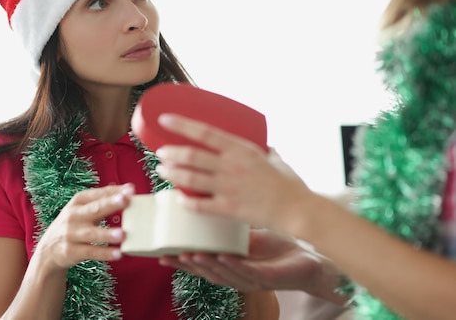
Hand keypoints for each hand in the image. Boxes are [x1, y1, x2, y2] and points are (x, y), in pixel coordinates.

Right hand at [36, 183, 133, 269]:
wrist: (49, 249)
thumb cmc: (74, 224)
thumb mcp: (83, 209)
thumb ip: (104, 200)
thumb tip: (129, 189)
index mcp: (78, 201)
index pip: (98, 194)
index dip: (114, 191)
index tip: (130, 189)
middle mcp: (73, 215)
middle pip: (94, 209)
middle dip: (109, 204)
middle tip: (124, 200)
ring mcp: (71, 234)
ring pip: (92, 233)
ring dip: (107, 233)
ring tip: (122, 234)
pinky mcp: (71, 251)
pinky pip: (90, 252)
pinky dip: (104, 253)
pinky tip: (117, 253)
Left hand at [155, 113, 311, 230]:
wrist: (298, 210)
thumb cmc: (289, 184)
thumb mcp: (275, 158)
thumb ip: (265, 151)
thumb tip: (265, 145)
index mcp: (242, 149)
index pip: (205, 132)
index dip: (181, 125)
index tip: (164, 119)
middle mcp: (232, 166)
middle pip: (191, 155)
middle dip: (170, 152)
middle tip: (160, 152)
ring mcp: (229, 188)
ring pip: (190, 178)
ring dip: (172, 173)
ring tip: (161, 170)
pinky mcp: (229, 209)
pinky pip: (200, 205)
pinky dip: (186, 201)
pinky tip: (178, 198)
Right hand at [159, 229, 329, 294]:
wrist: (312, 259)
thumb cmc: (279, 247)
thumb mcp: (250, 234)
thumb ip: (231, 223)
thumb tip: (213, 196)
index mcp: (231, 265)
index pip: (202, 264)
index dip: (181, 260)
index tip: (162, 253)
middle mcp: (238, 275)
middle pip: (206, 273)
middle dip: (187, 265)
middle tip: (170, 254)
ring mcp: (252, 278)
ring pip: (223, 275)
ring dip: (206, 265)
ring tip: (191, 254)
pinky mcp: (268, 278)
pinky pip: (247, 272)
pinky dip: (233, 265)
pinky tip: (223, 256)